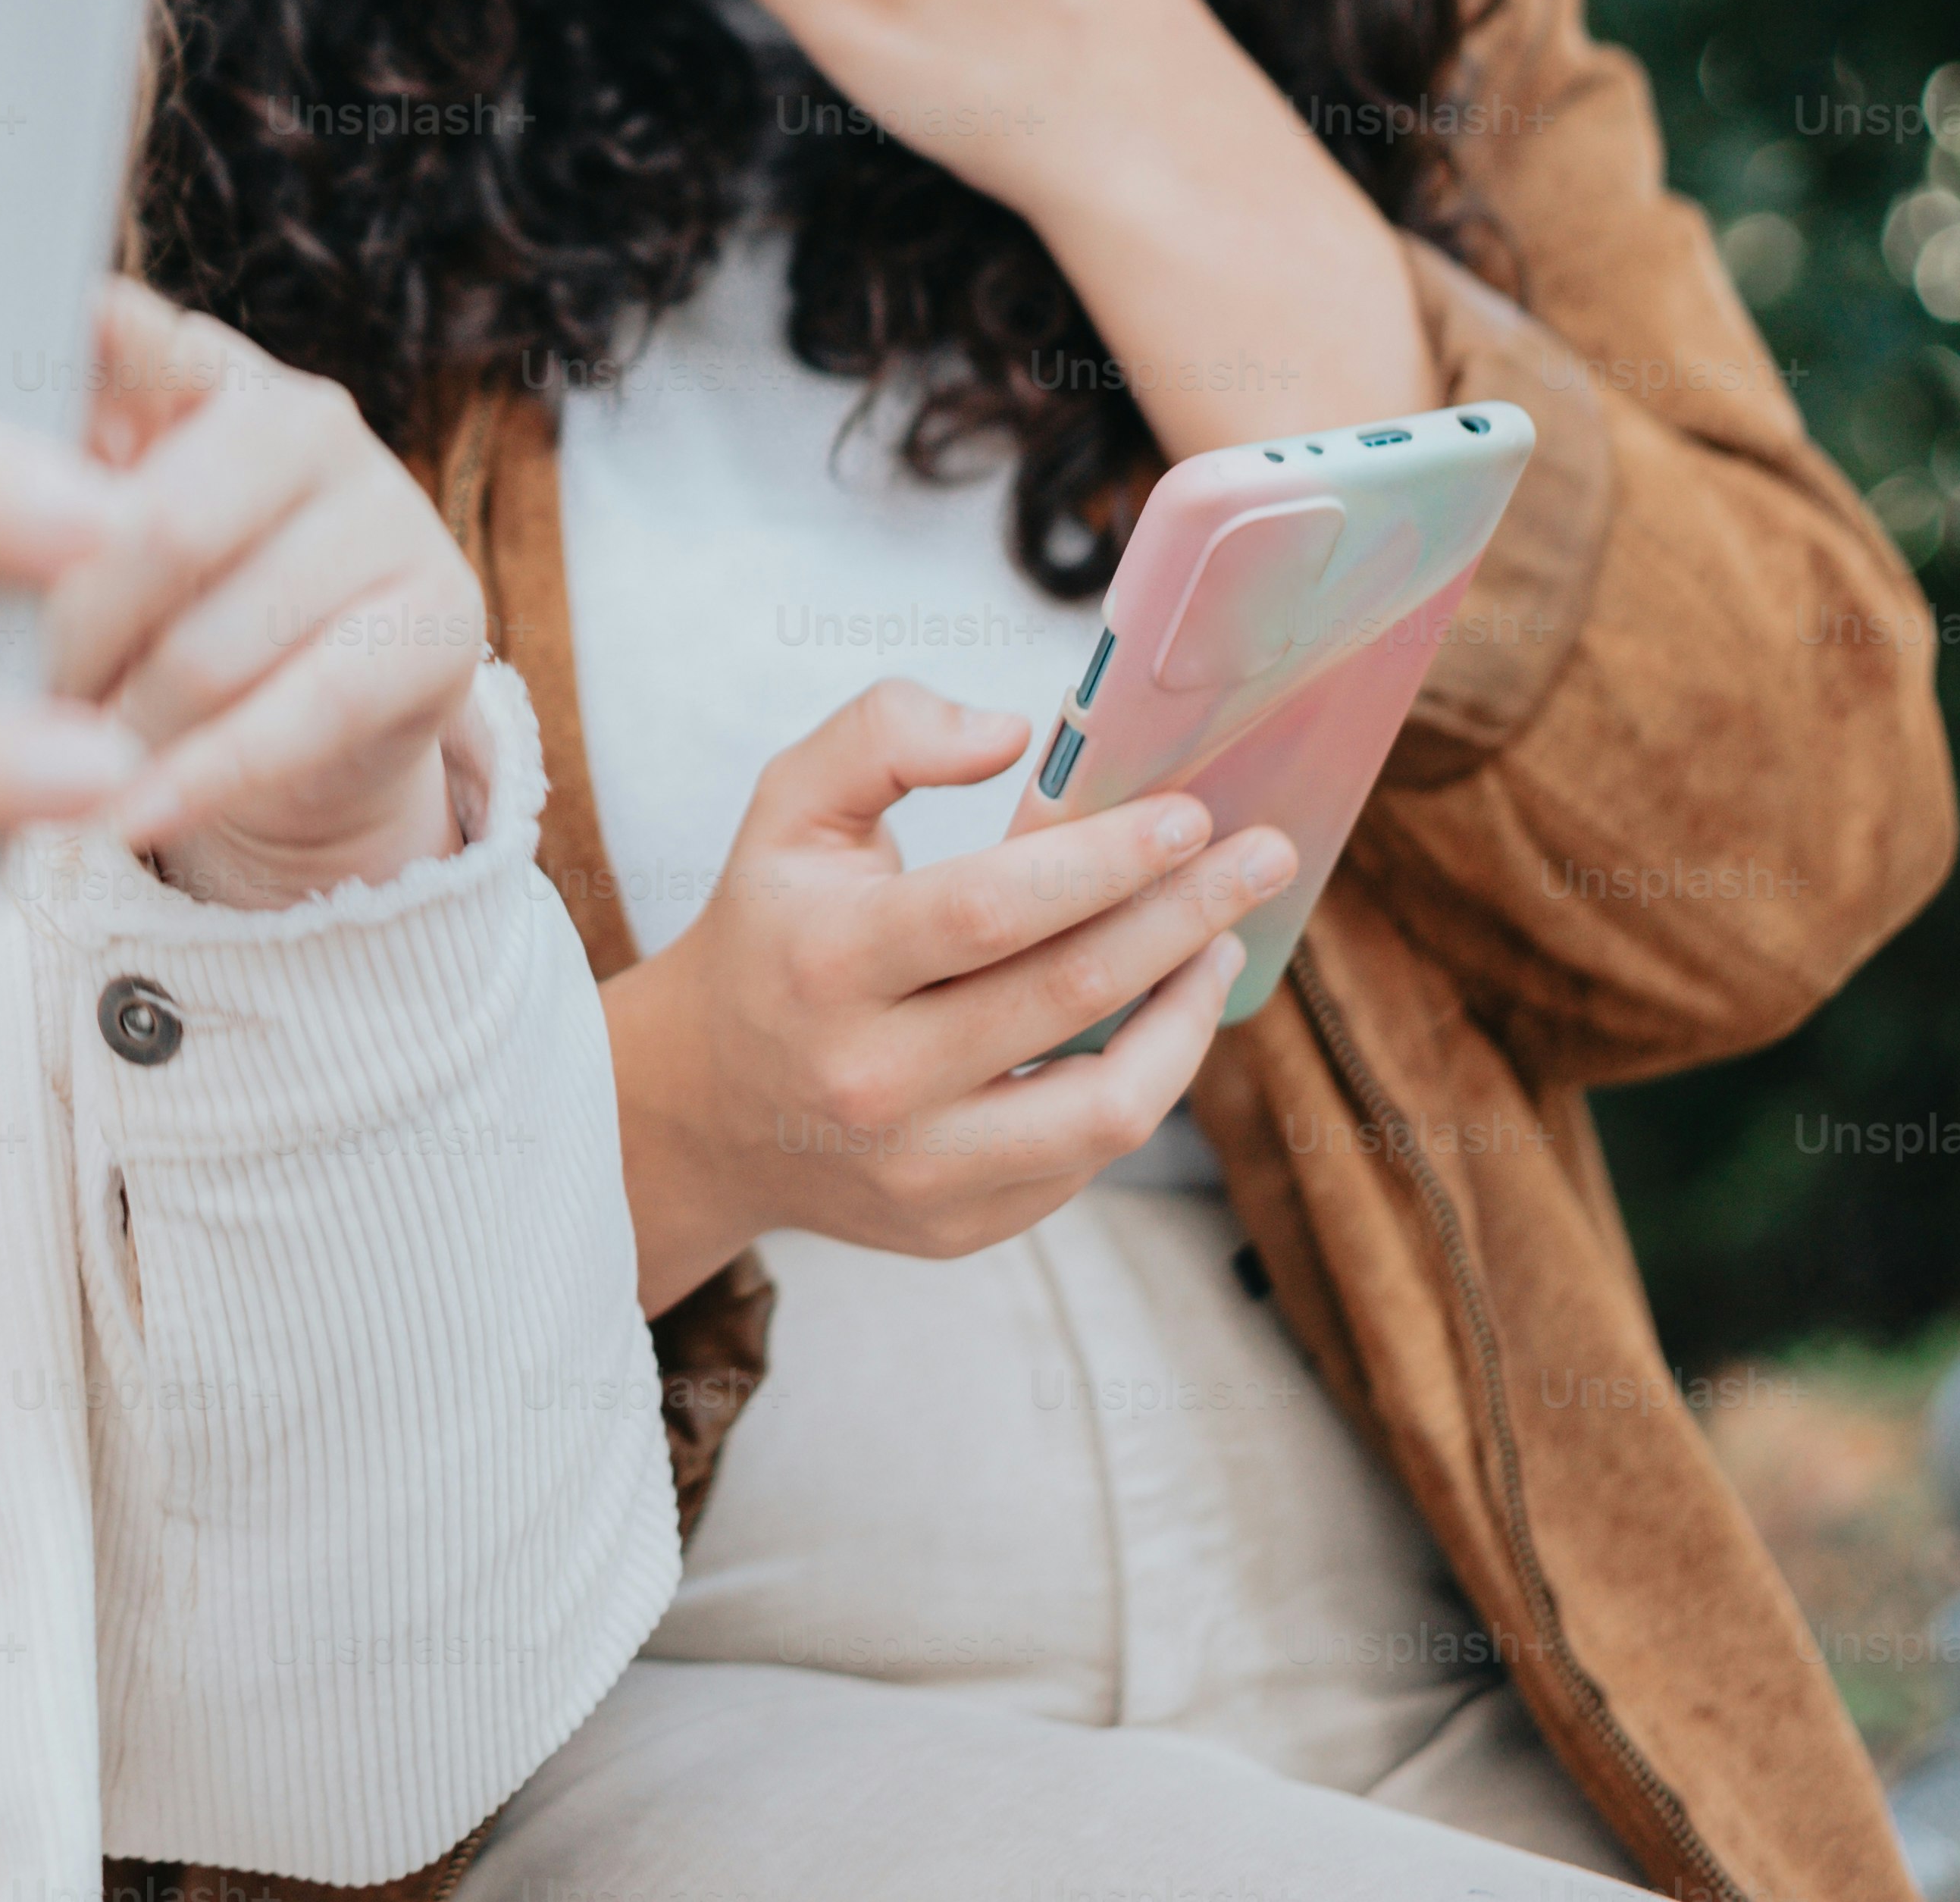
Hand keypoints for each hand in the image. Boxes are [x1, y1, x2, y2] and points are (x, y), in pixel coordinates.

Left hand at [40, 282, 475, 909]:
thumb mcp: (107, 537)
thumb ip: (36, 493)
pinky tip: (121, 817)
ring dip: (118, 728)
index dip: (72, 357)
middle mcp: (310, 417)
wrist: (315, 727)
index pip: (136, 341)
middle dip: (65, 639)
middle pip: (158, 531)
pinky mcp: (444, 622)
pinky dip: (198, 780)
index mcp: (208, 370)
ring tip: (51, 771)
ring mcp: (391, 514)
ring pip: (218, 644)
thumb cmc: (170, 613)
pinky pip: (304, 714)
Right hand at [601, 679, 1294, 1310]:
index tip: (1191, 815)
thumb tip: (1011, 734)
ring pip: (1106, 1108)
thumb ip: (885, 734)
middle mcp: (867, 1078)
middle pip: (1068, 997)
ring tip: (1219, 947)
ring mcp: (915, 1167)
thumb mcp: (789, 806)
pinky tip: (1157, 1018)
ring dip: (1189, 1018)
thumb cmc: (769, 930)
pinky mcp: (955, 1225)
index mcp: (824, 962)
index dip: (1105, 861)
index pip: (989, 909)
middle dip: (1187, 915)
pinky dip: (1143, 1082)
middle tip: (1261, 858)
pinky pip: (1087, 1159)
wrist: (698, 1107)